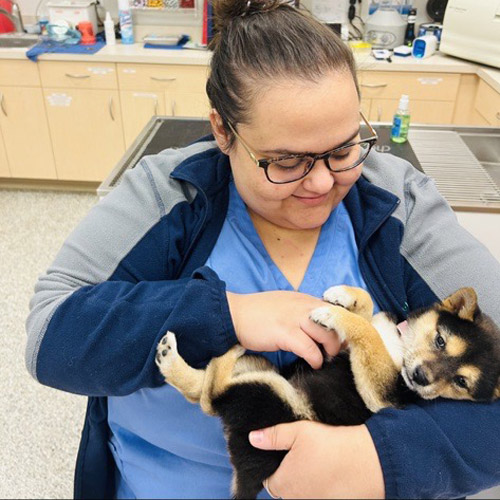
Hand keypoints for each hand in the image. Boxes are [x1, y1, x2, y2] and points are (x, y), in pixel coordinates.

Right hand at [226, 291, 341, 367]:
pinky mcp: (285, 333)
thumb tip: (316, 326)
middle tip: (335, 352)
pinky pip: (310, 349)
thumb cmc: (256, 313)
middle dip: (339, 339)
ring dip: (330, 350)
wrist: (233, 314)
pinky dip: (315, 359)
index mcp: (303, 299)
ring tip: (325, 358)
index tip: (340, 339)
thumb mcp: (284, 304)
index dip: (340, 326)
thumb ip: (301, 310)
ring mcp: (294, 319)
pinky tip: (313, 363)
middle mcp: (302, 306)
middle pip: (335, 322)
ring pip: (327, 335)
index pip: (334, 310)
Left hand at [249, 421, 384, 498]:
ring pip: (303, 495)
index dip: (275, 467)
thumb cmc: (331, 445)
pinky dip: (322, 488)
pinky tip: (330, 474)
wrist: (368, 462)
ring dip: (307, 483)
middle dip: (290, 476)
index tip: (285, 455)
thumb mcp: (298, 432)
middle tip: (303, 457)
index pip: (269, 481)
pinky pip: (320, 496)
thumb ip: (273, 436)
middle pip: (285, 490)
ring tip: (318, 464)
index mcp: (283, 484)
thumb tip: (252, 438)